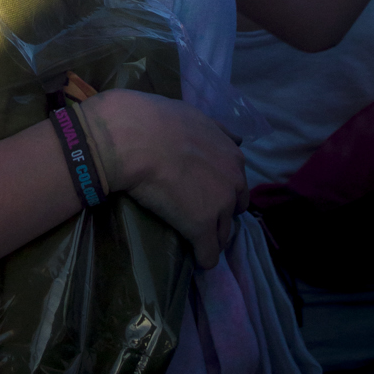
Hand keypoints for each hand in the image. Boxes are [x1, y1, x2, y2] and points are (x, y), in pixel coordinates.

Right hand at [79, 89, 248, 268]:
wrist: (136, 138)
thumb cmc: (157, 120)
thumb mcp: (195, 115)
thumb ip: (216, 130)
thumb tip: (231, 137)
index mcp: (232, 155)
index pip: (237, 182)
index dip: (221, 188)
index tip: (206, 191)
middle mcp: (234, 181)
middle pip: (235, 209)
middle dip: (221, 213)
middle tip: (199, 211)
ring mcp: (220, 206)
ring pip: (223, 233)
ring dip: (211, 236)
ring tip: (195, 237)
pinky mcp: (202, 228)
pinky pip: (209, 254)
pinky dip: (203, 257)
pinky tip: (195, 257)